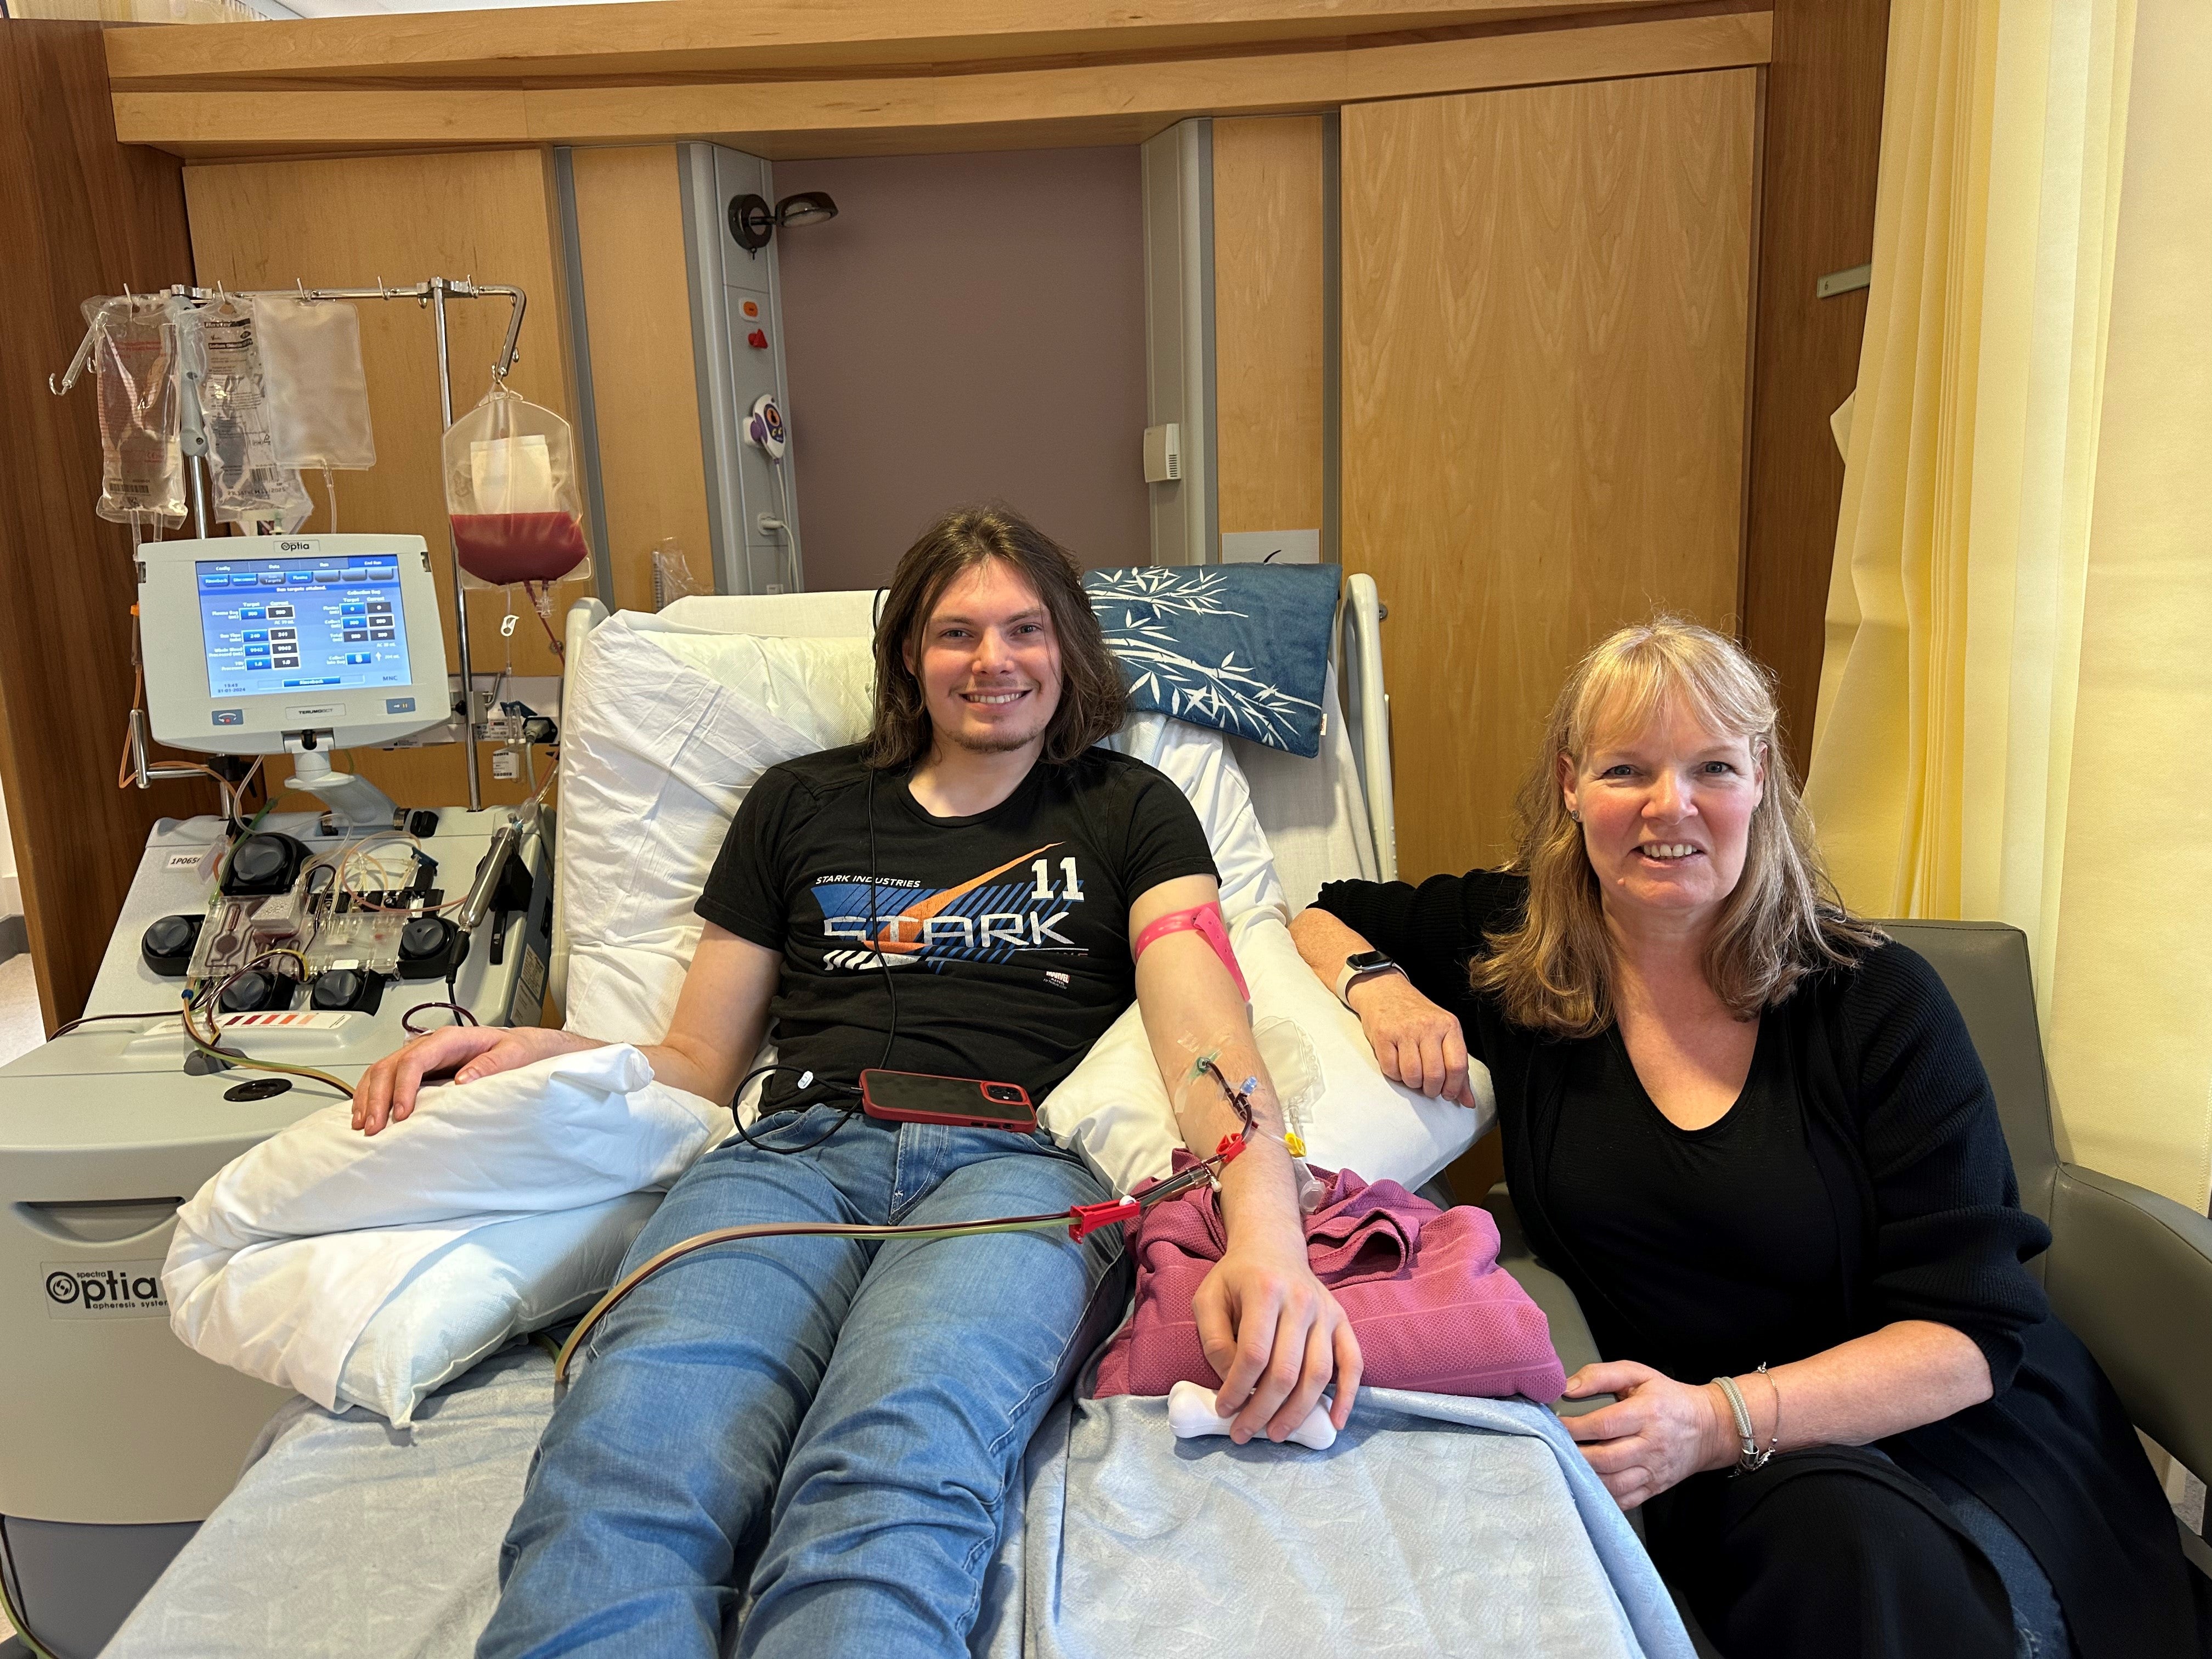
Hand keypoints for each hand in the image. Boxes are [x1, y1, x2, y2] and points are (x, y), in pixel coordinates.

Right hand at [352, 1026, 597, 1135]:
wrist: (527, 1048)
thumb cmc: (521, 1049)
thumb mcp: (515, 1053)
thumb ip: (493, 1064)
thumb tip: (464, 1079)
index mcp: (452, 1039)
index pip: (416, 1060)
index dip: (404, 1086)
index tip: (402, 1113)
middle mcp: (432, 1046)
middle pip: (390, 1065)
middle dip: (377, 1097)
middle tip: (375, 1128)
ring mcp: (423, 1057)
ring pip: (381, 1071)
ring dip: (368, 1098)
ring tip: (363, 1126)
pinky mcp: (421, 1072)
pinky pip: (387, 1080)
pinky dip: (372, 1097)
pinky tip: (366, 1115)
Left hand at [1193, 1220, 1361, 1443]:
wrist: (1272, 1245)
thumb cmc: (1236, 1277)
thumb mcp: (1208, 1299)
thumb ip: (1213, 1340)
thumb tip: (1231, 1382)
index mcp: (1264, 1290)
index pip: (1254, 1353)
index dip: (1238, 1389)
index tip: (1224, 1409)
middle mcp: (1301, 1300)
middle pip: (1286, 1370)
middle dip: (1263, 1410)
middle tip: (1244, 1433)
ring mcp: (1326, 1312)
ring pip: (1319, 1373)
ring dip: (1298, 1412)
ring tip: (1276, 1434)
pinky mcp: (1342, 1320)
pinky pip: (1352, 1363)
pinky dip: (1347, 1396)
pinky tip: (1334, 1423)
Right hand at [1346, 974, 1476, 1105]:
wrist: (1385, 991)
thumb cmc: (1416, 1016)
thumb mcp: (1443, 1034)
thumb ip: (1457, 1068)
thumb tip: (1468, 1101)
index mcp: (1449, 1025)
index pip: (1457, 1065)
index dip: (1453, 1087)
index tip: (1448, 1094)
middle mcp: (1428, 1026)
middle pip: (1435, 1074)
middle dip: (1431, 1089)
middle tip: (1428, 1088)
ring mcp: (1404, 1030)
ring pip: (1412, 1075)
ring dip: (1412, 1083)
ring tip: (1412, 1075)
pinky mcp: (1383, 1035)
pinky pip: (1391, 1070)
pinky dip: (1395, 1075)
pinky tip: (1397, 1065)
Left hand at [1560, 1360, 1734, 1509]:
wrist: (1709, 1427)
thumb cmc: (1668, 1398)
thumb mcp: (1638, 1374)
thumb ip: (1600, 1375)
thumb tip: (1568, 1387)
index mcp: (1647, 1413)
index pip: (1604, 1425)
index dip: (1574, 1427)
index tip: (1554, 1424)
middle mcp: (1652, 1445)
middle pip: (1605, 1458)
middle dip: (1574, 1454)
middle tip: (1553, 1446)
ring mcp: (1654, 1471)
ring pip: (1613, 1484)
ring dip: (1585, 1477)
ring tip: (1565, 1464)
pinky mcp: (1655, 1488)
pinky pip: (1625, 1500)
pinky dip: (1602, 1497)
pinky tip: (1586, 1485)